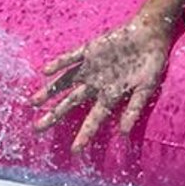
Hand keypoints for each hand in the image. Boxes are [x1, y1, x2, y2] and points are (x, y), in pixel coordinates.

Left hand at [36, 18, 175, 149]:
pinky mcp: (90, 50)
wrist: (151, 34)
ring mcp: (91, 67)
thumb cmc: (151, 63)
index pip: (94, 118)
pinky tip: (46, 71)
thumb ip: (134, 108)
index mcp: (110, 95)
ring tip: (33, 102)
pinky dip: (60, 64)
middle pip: (71, 102)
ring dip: (51, 91)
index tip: (75, 151)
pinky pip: (72, 58)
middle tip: (37, 129)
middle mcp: (96, 83)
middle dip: (55, 115)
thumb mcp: (146, 88)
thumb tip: (123, 133)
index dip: (85, 134)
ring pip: (66, 82)